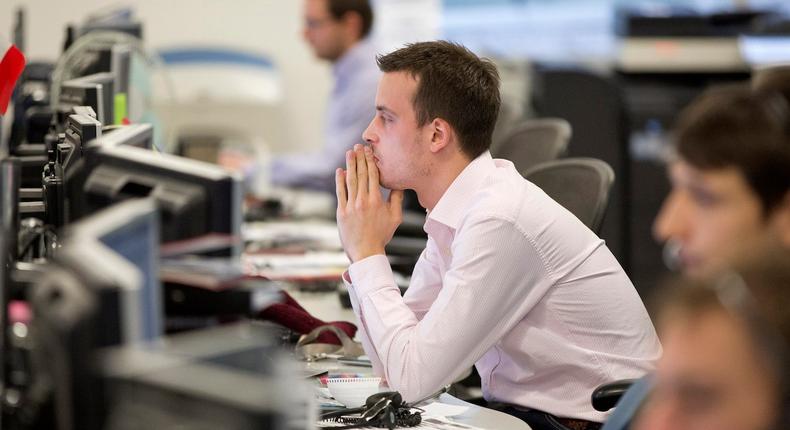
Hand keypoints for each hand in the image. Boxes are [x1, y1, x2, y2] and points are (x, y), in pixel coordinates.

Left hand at [336, 144, 403, 261]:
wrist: (366, 251)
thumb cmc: (382, 235)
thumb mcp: (395, 217)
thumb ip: (396, 199)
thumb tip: (399, 184)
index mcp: (376, 200)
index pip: (373, 175)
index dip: (370, 161)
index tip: (368, 150)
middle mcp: (363, 201)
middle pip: (361, 174)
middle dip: (359, 158)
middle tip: (358, 146)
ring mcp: (351, 206)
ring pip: (350, 181)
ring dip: (349, 165)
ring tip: (349, 153)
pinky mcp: (341, 212)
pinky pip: (340, 192)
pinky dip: (340, 181)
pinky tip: (340, 171)